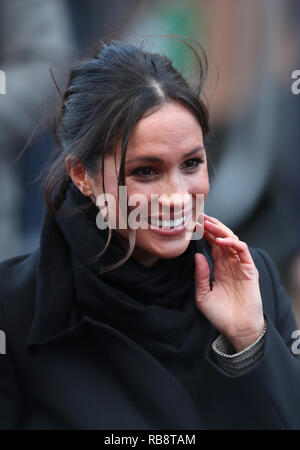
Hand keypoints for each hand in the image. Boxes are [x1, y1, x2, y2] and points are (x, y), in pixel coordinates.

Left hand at [194, 214, 264, 351]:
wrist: (237, 329)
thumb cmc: (220, 315)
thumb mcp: (203, 295)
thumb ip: (200, 276)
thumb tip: (197, 256)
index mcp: (219, 267)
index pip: (212, 244)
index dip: (203, 233)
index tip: (192, 224)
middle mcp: (230, 263)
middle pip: (221, 238)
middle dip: (211, 226)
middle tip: (199, 216)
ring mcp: (240, 265)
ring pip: (232, 239)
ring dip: (220, 230)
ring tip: (208, 223)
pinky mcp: (250, 269)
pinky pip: (242, 250)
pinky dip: (233, 242)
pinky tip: (221, 241)